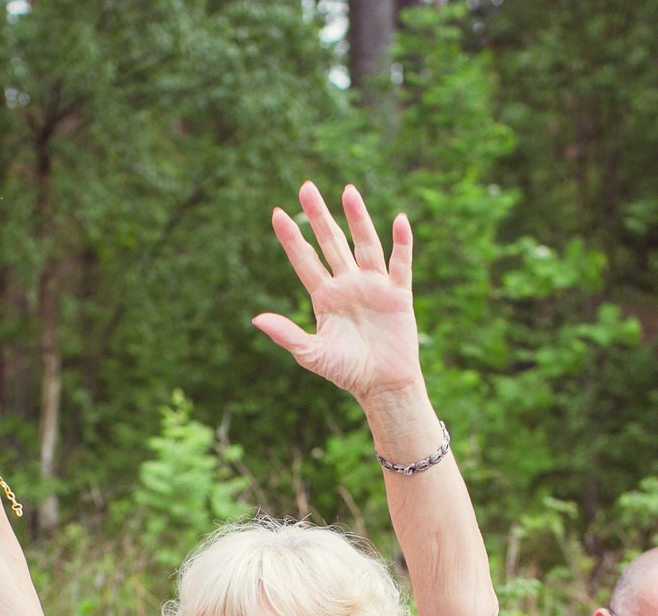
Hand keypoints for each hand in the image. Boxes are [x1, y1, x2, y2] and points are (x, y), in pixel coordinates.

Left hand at [253, 182, 423, 406]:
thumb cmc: (346, 372)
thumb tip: (256, 318)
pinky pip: (400, 263)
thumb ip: (287, 334)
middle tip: (306, 187)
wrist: (382, 386)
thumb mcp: (311, 354)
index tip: (277, 213)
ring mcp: (373, 286)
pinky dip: (401, 243)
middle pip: (331, 242)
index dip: (291, 237)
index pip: (304, 260)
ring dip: (357, 218)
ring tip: (347, 190)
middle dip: (319, 216)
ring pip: (364, 244)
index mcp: (324, 297)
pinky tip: (398, 220)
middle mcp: (347, 285)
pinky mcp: (398, 293)